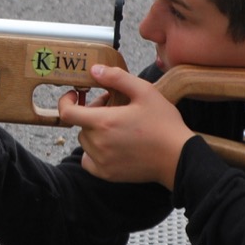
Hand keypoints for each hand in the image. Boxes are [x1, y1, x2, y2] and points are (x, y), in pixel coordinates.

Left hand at [57, 64, 193, 187]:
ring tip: (117, 125)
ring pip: (85, 141)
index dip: (66, 101)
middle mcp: (98, 144)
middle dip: (91, 112)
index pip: (67, 113)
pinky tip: (112, 144)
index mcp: (103, 122)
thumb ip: (117, 78)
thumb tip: (94, 70)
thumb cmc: (163, 123)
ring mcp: (102, 161)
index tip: (75, 94)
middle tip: (113, 106)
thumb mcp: (144, 92)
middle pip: (80, 124)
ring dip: (94, 131)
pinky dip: (94, 152)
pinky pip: (88, 160)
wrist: (178, 157)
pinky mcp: (107, 174)